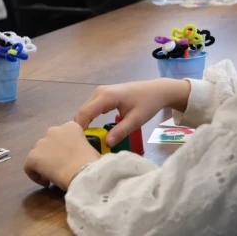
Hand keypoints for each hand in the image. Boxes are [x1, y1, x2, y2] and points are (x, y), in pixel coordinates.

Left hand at [24, 122, 100, 189]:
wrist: (84, 172)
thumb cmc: (93, 164)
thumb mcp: (92, 150)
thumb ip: (82, 148)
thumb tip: (79, 157)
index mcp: (71, 126)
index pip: (63, 136)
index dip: (65, 148)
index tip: (70, 160)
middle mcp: (54, 130)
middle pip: (49, 143)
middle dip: (53, 154)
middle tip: (62, 167)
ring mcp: (42, 143)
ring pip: (39, 154)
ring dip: (45, 163)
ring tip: (54, 175)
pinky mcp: (33, 156)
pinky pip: (29, 166)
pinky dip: (35, 175)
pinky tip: (46, 182)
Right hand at [74, 79, 190, 147]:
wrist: (156, 90)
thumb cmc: (148, 104)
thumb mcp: (136, 120)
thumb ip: (121, 131)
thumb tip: (106, 143)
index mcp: (106, 96)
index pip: (85, 113)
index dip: (80, 128)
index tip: (80, 143)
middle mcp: (99, 92)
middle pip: (82, 111)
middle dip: (81, 128)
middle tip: (85, 145)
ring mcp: (99, 92)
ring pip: (85, 110)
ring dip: (85, 124)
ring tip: (89, 140)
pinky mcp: (102, 95)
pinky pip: (90, 108)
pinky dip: (90, 119)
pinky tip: (94, 130)